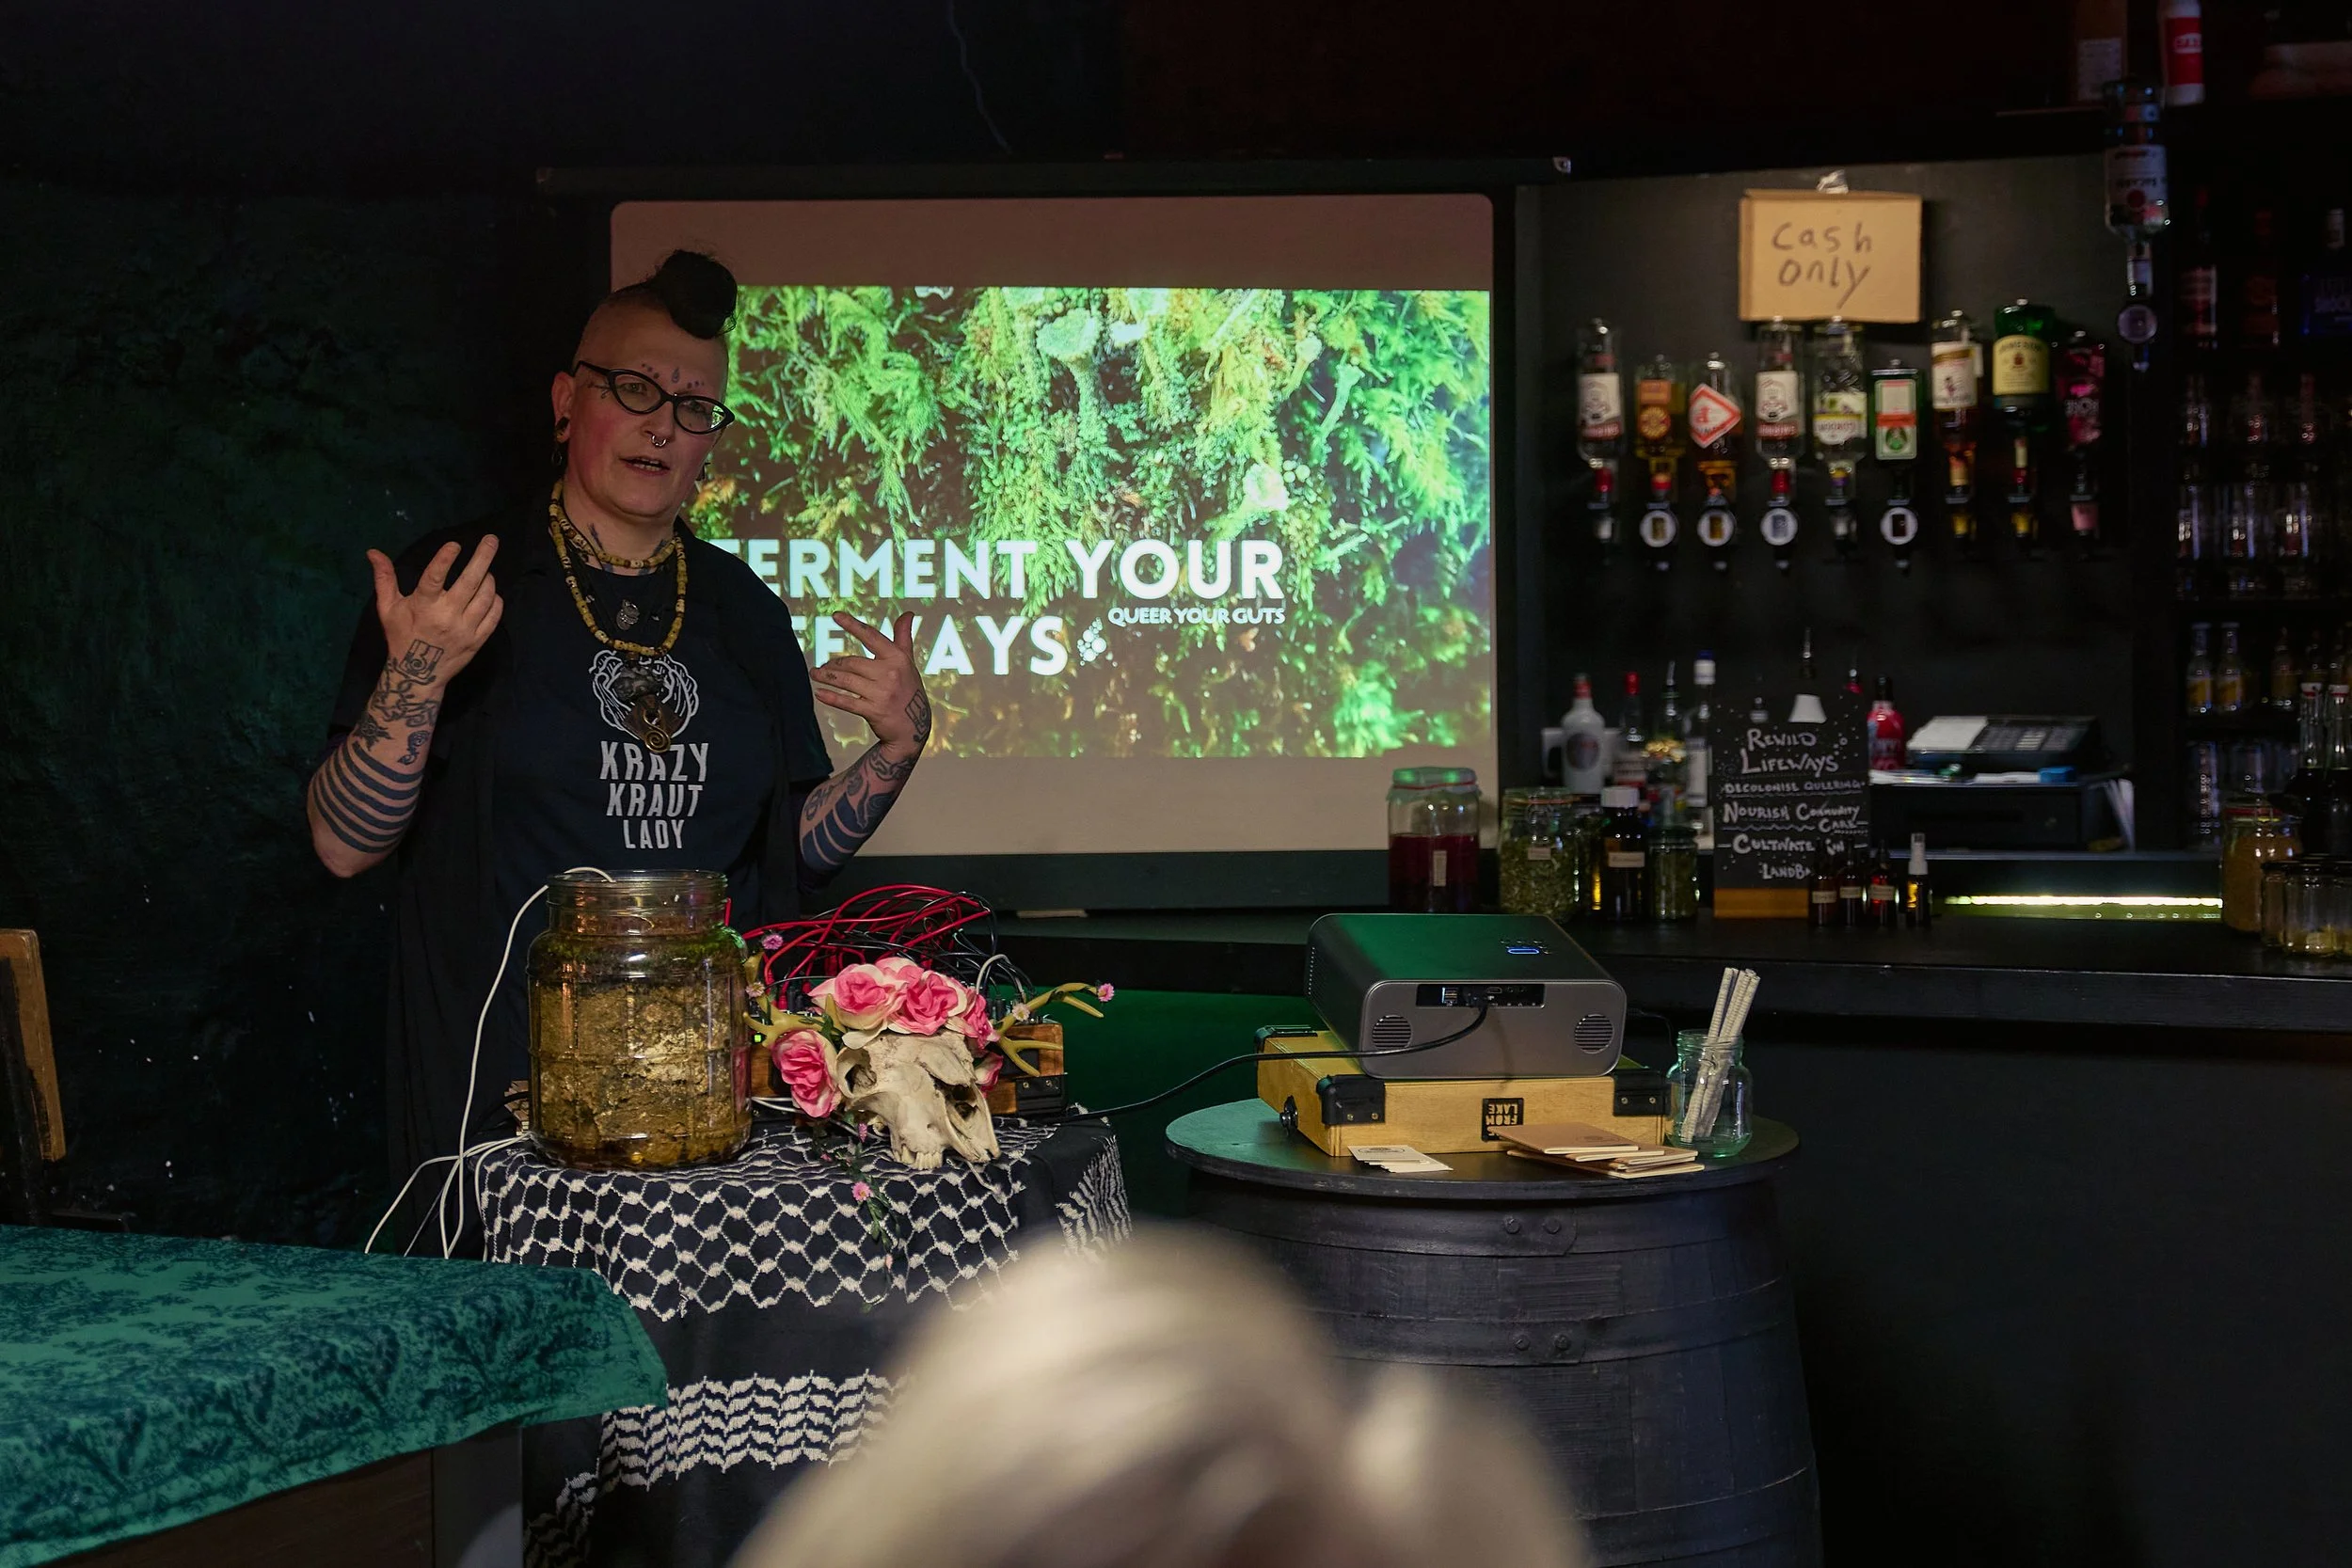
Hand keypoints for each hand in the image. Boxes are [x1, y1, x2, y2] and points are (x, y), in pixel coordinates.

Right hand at [367, 536, 502, 688]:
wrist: (417, 675)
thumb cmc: (401, 637)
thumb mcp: (387, 608)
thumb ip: (384, 578)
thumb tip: (373, 551)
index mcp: (423, 606)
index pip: (435, 577)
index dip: (445, 559)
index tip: (455, 544)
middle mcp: (447, 616)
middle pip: (470, 582)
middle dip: (483, 557)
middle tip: (492, 539)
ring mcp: (466, 629)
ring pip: (486, 597)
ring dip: (489, 579)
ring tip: (486, 568)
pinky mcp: (478, 641)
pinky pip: (494, 616)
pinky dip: (495, 600)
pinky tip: (491, 592)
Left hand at [812, 613, 931, 758]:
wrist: (914, 728)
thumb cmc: (909, 690)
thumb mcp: (908, 663)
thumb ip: (903, 638)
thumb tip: (909, 613)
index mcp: (897, 658)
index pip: (871, 637)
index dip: (853, 625)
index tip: (836, 615)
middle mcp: (890, 674)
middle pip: (852, 662)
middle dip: (833, 664)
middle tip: (822, 666)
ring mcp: (882, 694)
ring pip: (846, 681)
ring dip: (826, 677)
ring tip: (814, 674)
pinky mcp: (874, 711)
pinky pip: (847, 702)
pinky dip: (831, 697)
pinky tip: (819, 693)